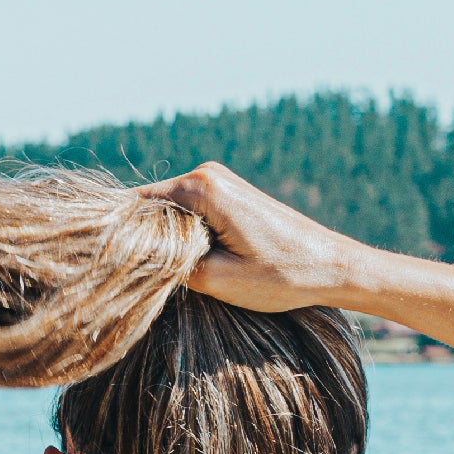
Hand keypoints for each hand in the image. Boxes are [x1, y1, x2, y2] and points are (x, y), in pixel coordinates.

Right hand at [139, 163, 367, 313]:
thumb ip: (172, 265)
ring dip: (169, 241)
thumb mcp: (217, 280)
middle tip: (149, 280)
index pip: (138, 205)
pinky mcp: (228, 194)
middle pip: (152, 206)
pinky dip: (185, 238)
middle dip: (148, 240)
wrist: (332, 266)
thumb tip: (140, 259)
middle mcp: (206, 173)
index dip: (125, 237)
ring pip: (170, 212)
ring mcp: (218, 181)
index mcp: (201, 187)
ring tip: (176, 275)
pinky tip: (194, 264)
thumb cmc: (282, 276)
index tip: (120, 269)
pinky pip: (189, 214)